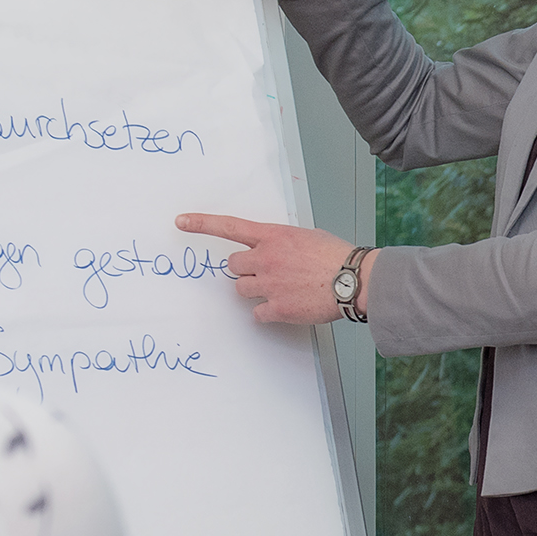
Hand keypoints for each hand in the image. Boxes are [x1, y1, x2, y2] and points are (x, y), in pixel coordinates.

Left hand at [177, 213, 363, 323]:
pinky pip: (257, 313)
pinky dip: (268, 312)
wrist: (355, 280)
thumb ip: (282, 242)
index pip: (230, 227)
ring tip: (282, 289)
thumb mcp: (307, 236)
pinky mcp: (277, 308)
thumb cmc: (337, 257)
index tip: (181, 222)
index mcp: (274, 236)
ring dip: (255, 290)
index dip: (202, 224)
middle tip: (266, 273)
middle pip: (233, 266)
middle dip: (245, 270)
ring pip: (242, 289)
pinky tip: (288, 306)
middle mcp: (266, 258)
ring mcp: (269, 284)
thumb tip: (273, 249)